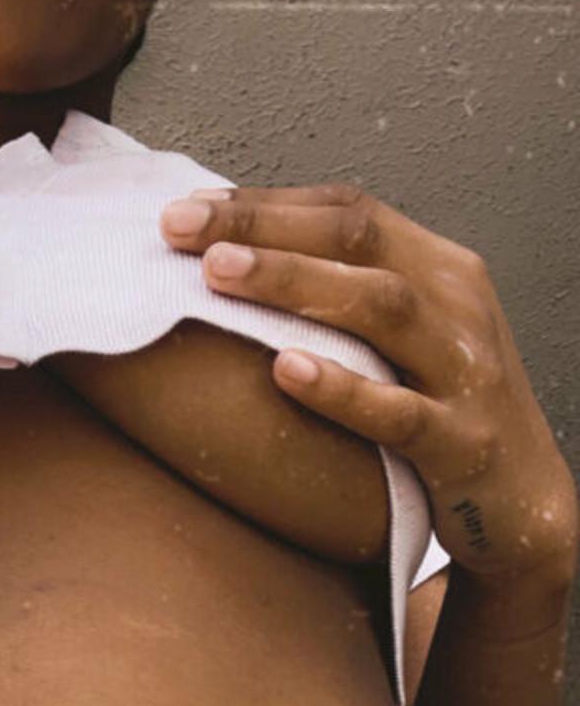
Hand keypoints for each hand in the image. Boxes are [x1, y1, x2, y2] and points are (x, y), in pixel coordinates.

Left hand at [160, 181, 578, 582]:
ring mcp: (465, 372)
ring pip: (380, 307)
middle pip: (357, 242)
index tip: (188, 206)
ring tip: (218, 274)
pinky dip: (342, 390)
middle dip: (262, 226)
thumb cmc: (444, 418)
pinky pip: (399, 412)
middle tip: (180, 226)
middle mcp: (457, 306)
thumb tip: (235, 267)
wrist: (524, 502)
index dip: (267, 202)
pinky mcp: (462, 442)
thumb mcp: (404, 344)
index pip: (350, 212)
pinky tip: (285, 371)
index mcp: (441, 269)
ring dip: (294, 284)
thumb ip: (344, 301)